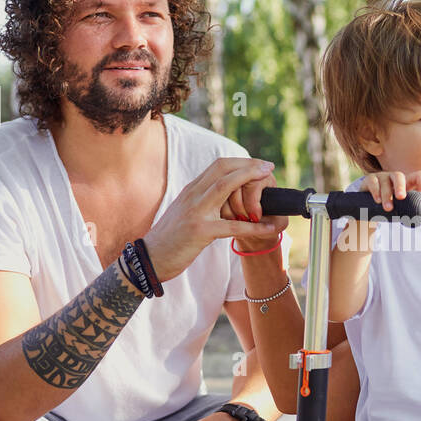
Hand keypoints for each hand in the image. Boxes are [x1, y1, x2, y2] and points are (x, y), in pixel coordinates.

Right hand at [144, 156, 282, 279]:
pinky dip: (254, 226)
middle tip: (269, 166)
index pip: (217, 166)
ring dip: (249, 180)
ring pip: (225, 187)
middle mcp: (193, 195)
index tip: (258, 164)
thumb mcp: (185, 212)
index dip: (240, 162)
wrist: (150, 258)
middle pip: (222, 169)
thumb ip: (202, 201)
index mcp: (191, 190)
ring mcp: (196, 212)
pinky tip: (270, 228)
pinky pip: (233, 226)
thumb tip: (224, 197)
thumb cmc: (170, 238)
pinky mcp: (200, 232)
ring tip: (268, 180)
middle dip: (248, 164)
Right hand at [358, 170, 420, 211]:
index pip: (417, 176)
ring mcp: (381, 177)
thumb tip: (418, 220)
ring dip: (387, 195)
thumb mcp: (401, 209)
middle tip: (401, 197)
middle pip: (399, 176)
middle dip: (400, 186)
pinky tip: (377, 200)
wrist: (369, 208)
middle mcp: (394, 178)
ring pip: (385, 182)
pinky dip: (375, 191)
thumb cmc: (389, 207)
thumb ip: (409, 211)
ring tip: (388, 208)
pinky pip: (373, 182)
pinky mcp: (370, 180)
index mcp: (406, 184)